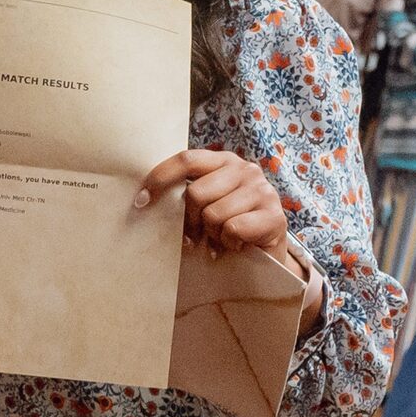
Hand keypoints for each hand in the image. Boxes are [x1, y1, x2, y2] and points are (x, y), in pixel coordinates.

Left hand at [134, 148, 288, 255]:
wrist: (268, 257)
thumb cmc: (230, 229)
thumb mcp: (207, 205)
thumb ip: (187, 196)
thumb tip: (145, 201)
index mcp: (224, 161)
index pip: (186, 160)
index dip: (160, 178)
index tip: (140, 201)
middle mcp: (245, 170)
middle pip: (196, 193)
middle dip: (190, 222)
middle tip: (195, 238)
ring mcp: (262, 191)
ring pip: (214, 214)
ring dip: (212, 235)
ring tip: (221, 240)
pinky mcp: (275, 215)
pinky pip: (233, 228)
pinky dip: (229, 243)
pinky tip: (236, 245)